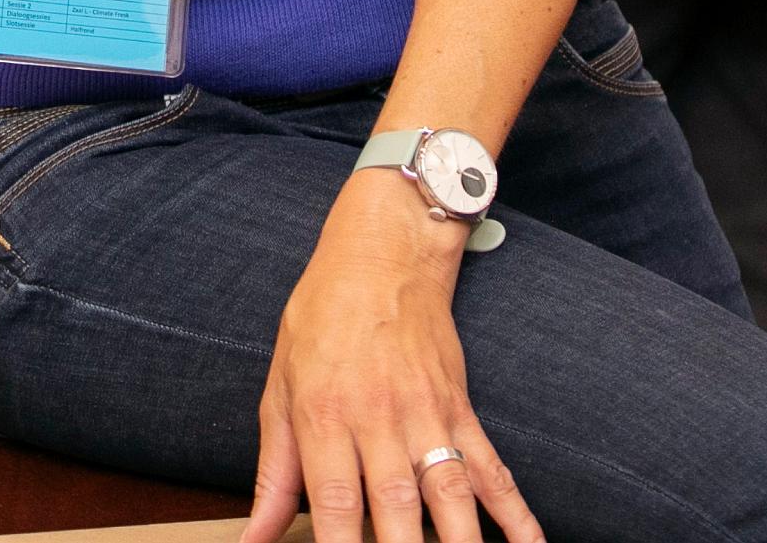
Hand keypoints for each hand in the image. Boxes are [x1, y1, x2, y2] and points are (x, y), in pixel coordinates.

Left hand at [243, 176, 536, 542]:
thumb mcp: (280, 388)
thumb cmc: (322, 317)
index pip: (336, 503)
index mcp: (326, 415)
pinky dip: (515, 514)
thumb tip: (251, 540)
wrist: (383, 252)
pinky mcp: (460, 411)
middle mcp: (379, 419)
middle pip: (397, 508)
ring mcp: (427, 416)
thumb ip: (272, 474)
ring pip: (450, 496)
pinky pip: (492, 470)